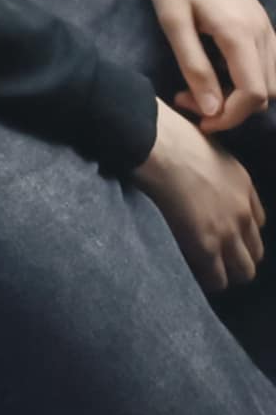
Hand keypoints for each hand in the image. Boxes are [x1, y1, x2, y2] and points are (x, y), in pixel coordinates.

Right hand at [135, 98, 265, 291]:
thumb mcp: (205, 147)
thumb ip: (211, 170)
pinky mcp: (207, 245)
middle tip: (214, 256)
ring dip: (226, 272)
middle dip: (237, 257)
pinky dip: (207, 279)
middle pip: (255, 251)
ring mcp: (228, 230)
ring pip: (243, 271)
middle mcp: (243, 211)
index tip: (222, 234)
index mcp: (244, 184)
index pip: (256, 223)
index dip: (239, 232)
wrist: (157, 144)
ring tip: (203, 268)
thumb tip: (196, 178)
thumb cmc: (169, 135)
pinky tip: (191, 272)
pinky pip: (217, 279)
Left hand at [137, 0, 275, 131]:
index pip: (254, 95)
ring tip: (203, 87)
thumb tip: (212, 112)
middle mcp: (261, 29)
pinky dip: (252, 74)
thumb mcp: (173, 21)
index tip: (197, 119)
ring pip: (273, 77)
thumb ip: (194, 68)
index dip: (229, 117)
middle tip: (192, 99)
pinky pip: (269, 57)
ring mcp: (263, 20)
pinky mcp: (257, 13)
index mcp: (241, 32)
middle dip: (235, 108)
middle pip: (268, 91)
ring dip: (245, 93)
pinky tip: (219, 69)